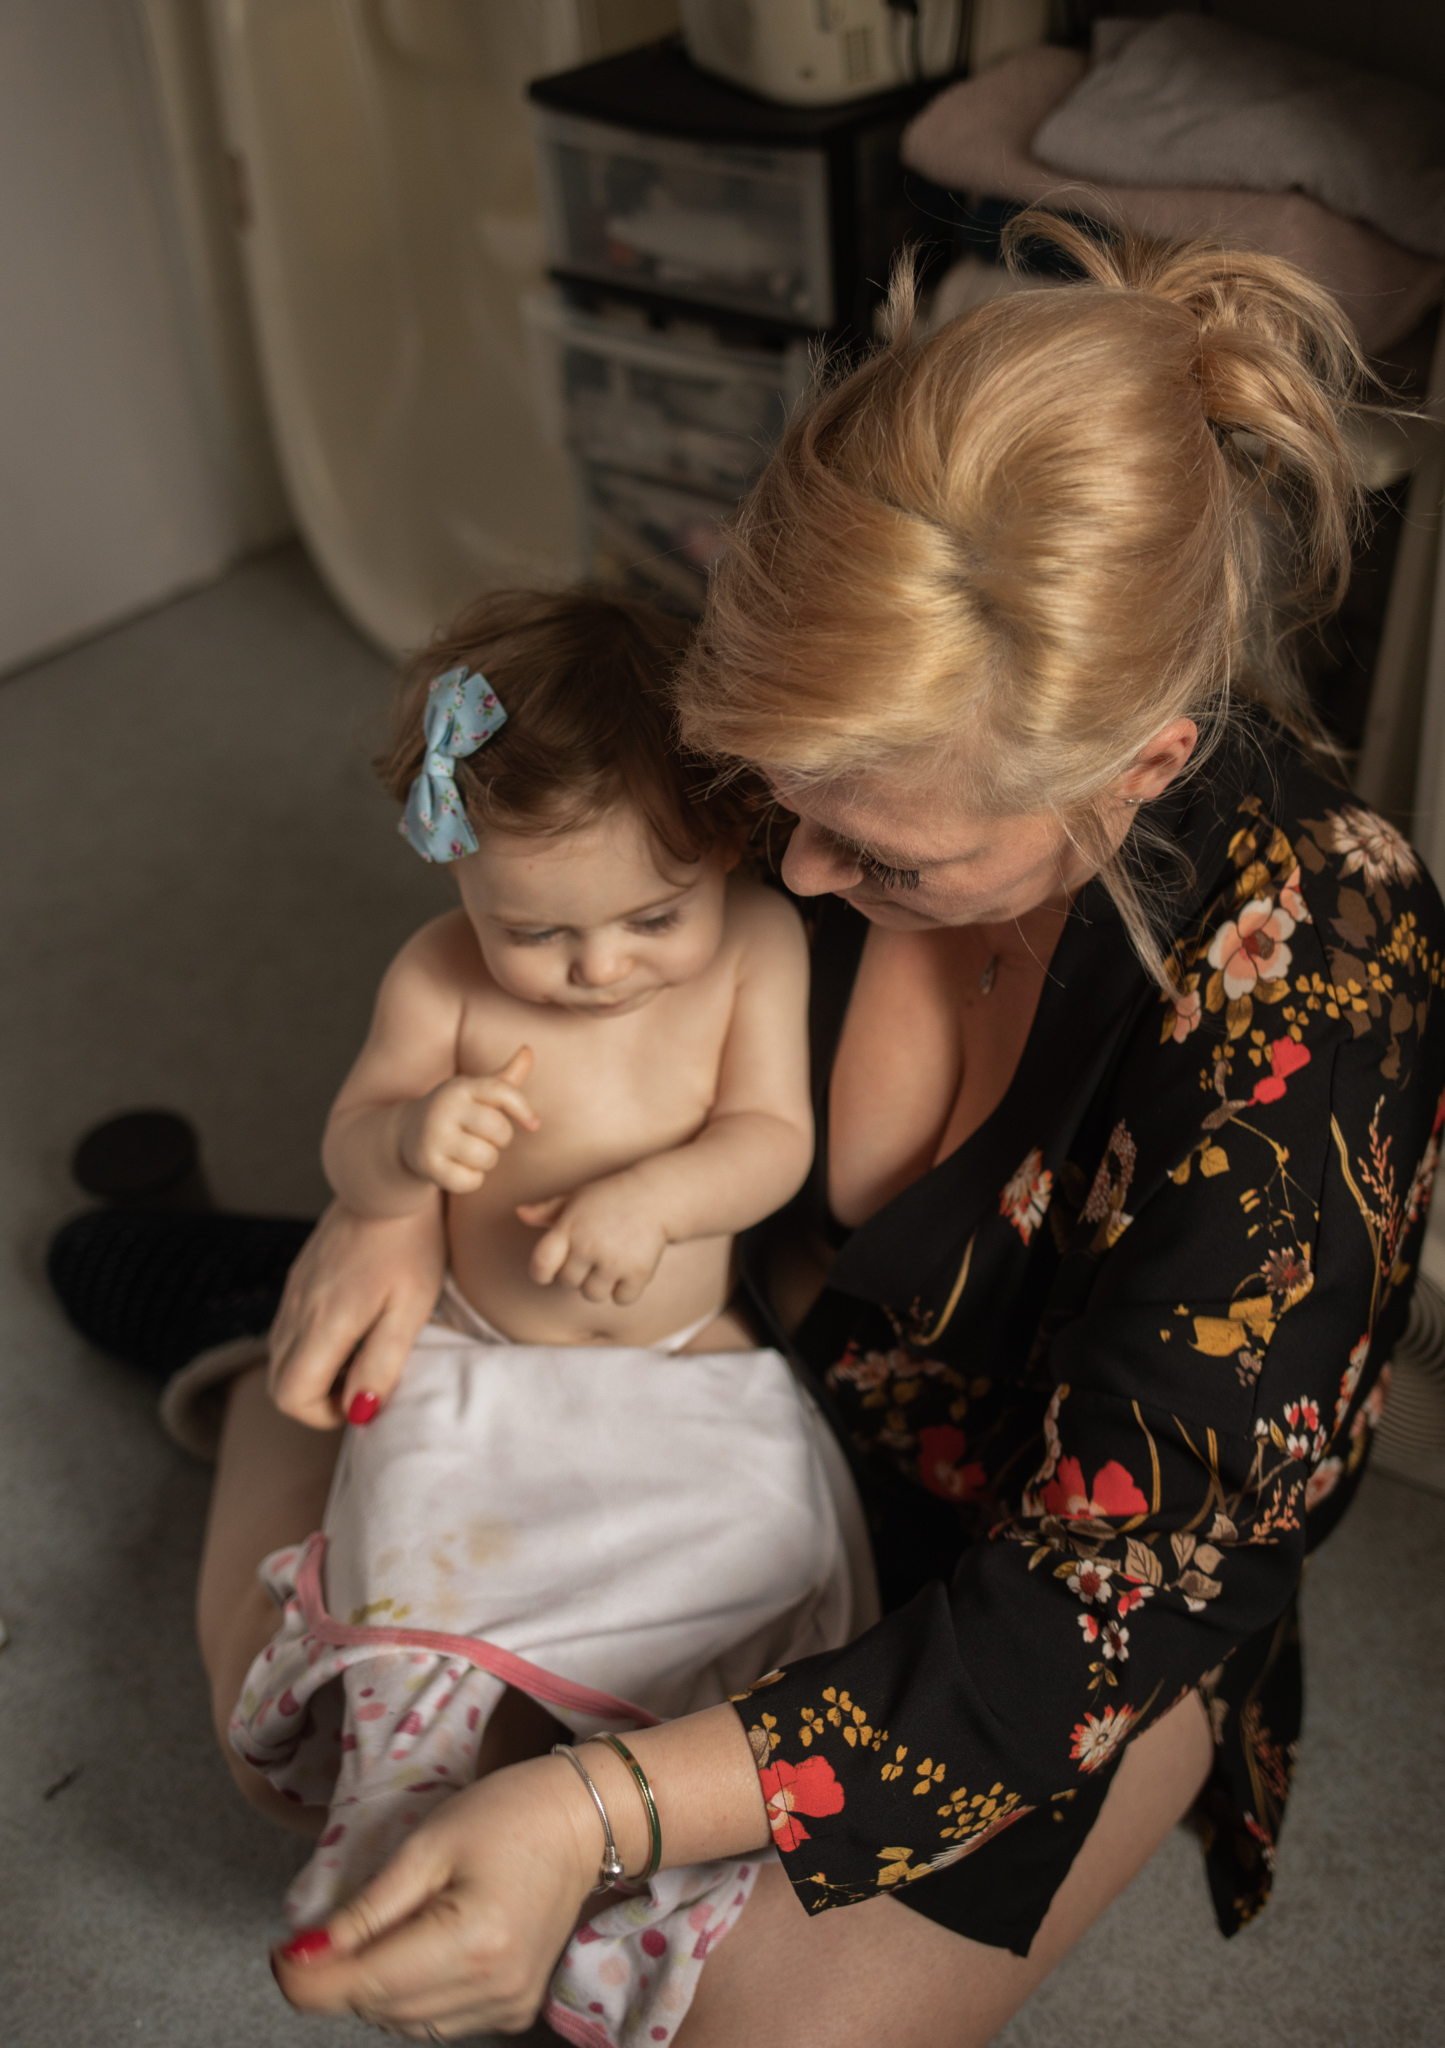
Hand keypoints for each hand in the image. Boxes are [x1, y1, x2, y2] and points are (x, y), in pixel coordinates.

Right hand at [268, 1200, 445, 1428]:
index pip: (291, 1396)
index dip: (324, 1414)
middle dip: (316, 1398)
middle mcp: (297, 1309)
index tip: (362, 1399)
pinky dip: (310, 1344)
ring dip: (314, 1371)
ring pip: (280, 1356)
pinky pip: (287, 1327)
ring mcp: (293, 1291)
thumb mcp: (410, 1309)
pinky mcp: (298, 1276)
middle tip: (361, 1381)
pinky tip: (351, 1324)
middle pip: (279, 1382)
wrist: (389, 1183)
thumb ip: (382, 1364)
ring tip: (361, 1352)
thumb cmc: (410, 1246)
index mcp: (323, 1322)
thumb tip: (360, 1412)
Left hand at [271, 1754, 598, 2036]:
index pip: (364, 1985)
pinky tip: (418, 1948)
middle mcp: (492, 1989)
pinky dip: (409, 1994)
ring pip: (402, 2022)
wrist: (584, 1821)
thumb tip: (305, 1952)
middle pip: (378, 2008)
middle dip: (337, 1977)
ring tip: (381, 1930)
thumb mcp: (429, 1843)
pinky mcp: (514, 2010)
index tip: (278, 1954)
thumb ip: (368, 1908)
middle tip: (321, 1934)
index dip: (307, 1979)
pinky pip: (435, 2021)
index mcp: (471, 1942)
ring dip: (373, 1987)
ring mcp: (508, 2006)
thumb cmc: (508, 1813)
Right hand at [399, 1047, 537, 1193]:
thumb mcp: (476, 1092)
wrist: (407, 1134)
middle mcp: (444, 1108)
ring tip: (471, 1152)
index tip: (534, 1124)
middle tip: (487, 1137)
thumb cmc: (456, 1112)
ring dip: (487, 1160)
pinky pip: (470, 1181)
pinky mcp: (428, 1165)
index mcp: (460, 1087)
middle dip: (502, 1138)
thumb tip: (528, 1050)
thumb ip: (506, 1076)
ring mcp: (433, 1137)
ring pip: (487, 1157)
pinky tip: (459, 1168)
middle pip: (498, 1129)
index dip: (523, 1108)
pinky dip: (472, 1179)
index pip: (499, 1090)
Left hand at [518, 1173, 668, 1303]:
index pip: (541, 1264)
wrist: (656, 1195)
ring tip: (610, 1263)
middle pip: (568, 1283)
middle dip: (577, 1274)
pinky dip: (625, 1290)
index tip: (548, 1272)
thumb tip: (519, 1214)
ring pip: (592, 1295)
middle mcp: (588, 1246)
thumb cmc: (610, 1196)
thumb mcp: (577, 1198)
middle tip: (593, 1255)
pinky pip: (621, 1299)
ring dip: (599, 1285)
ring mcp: (613, 1261)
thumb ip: (547, 1210)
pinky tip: (628, 1270)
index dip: (541, 1273)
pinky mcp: (638, 1272)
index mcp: (568, 1228)